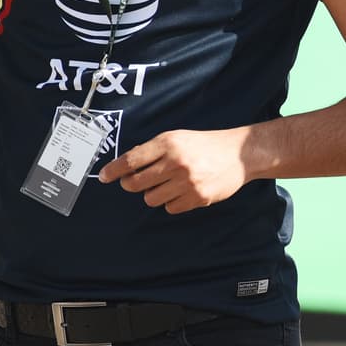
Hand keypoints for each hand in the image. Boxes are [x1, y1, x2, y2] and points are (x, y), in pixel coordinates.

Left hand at [99, 128, 250, 213]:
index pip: (131, 160)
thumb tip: (125, 166)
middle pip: (135, 183)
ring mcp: (187, 181)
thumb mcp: (179, 138)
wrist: (241, 154)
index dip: (113, 171)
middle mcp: (176, 162)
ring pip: (150, 199)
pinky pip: (170, 208)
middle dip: (132, 184)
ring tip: (168, 184)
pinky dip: (172, 201)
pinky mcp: (198, 197)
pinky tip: (183, 191)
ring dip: (154, 193)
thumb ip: (153, 150)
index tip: (104, 177)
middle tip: (137, 181)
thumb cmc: (205, 144)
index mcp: (169, 143)